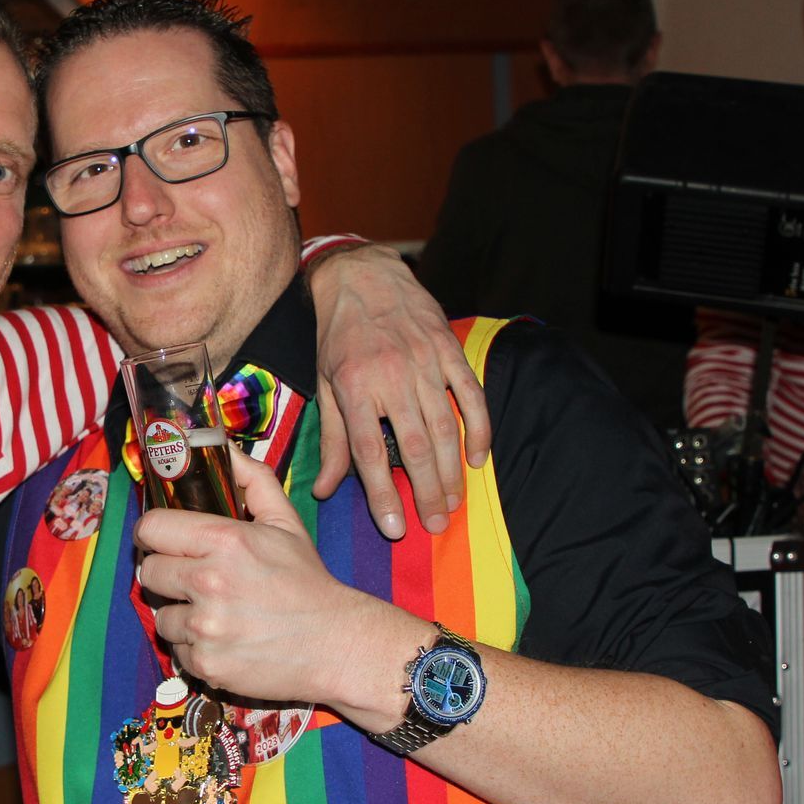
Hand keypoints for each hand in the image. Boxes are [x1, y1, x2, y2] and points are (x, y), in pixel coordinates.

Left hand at [134, 448, 416, 705]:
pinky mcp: (206, 664)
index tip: (164, 540)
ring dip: (179, 614)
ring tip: (215, 612)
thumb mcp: (285, 523)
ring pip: (160, 615)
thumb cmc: (307, 582)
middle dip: (167, 573)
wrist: (335, 646)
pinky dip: (194, 646)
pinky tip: (224, 639)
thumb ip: (252, 480)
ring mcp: (205, 627)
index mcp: (225, 541)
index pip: (151, 528)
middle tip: (194, 578)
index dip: (154, 533)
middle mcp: (209, 582)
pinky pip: (176, 649)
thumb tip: (224, 448)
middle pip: (148, 571)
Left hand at [303, 243, 492, 539]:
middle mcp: (391, 376)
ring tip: (452, 504)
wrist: (361, 275)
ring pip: (445, 428)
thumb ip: (332, 440)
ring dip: (451, 472)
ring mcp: (425, 362)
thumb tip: (325, 490)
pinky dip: (479, 430)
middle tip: (434, 526)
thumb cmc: (337, 335)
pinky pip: (471, 397)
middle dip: (426, 492)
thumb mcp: (325, 385)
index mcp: (354, 386)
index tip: (393, 527)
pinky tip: (478, 460)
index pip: (369, 452)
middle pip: (414, 446)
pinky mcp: (450, 351)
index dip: (383, 494)